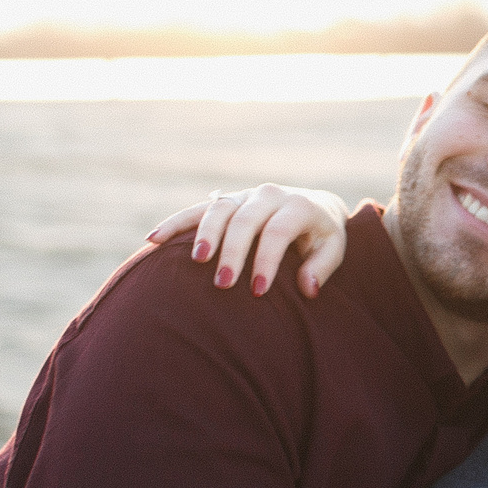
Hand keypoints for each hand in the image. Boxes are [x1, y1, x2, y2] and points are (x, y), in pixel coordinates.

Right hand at [146, 184, 351, 298]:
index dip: (267, 261)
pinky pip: (197, 209)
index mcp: (299, 207)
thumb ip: (322, 268)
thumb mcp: (333, 250)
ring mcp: (245, 196)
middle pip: (246, 221)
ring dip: (204, 234)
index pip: (278, 232)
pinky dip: (175, 223)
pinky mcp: (227, 200)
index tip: (257, 291)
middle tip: (223, 284)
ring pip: (219, 210)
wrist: (315, 207)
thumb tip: (306, 289)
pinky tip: (154, 240)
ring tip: (197, 261)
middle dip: (233, 252)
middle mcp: (270, 195)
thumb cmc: (321, 237)